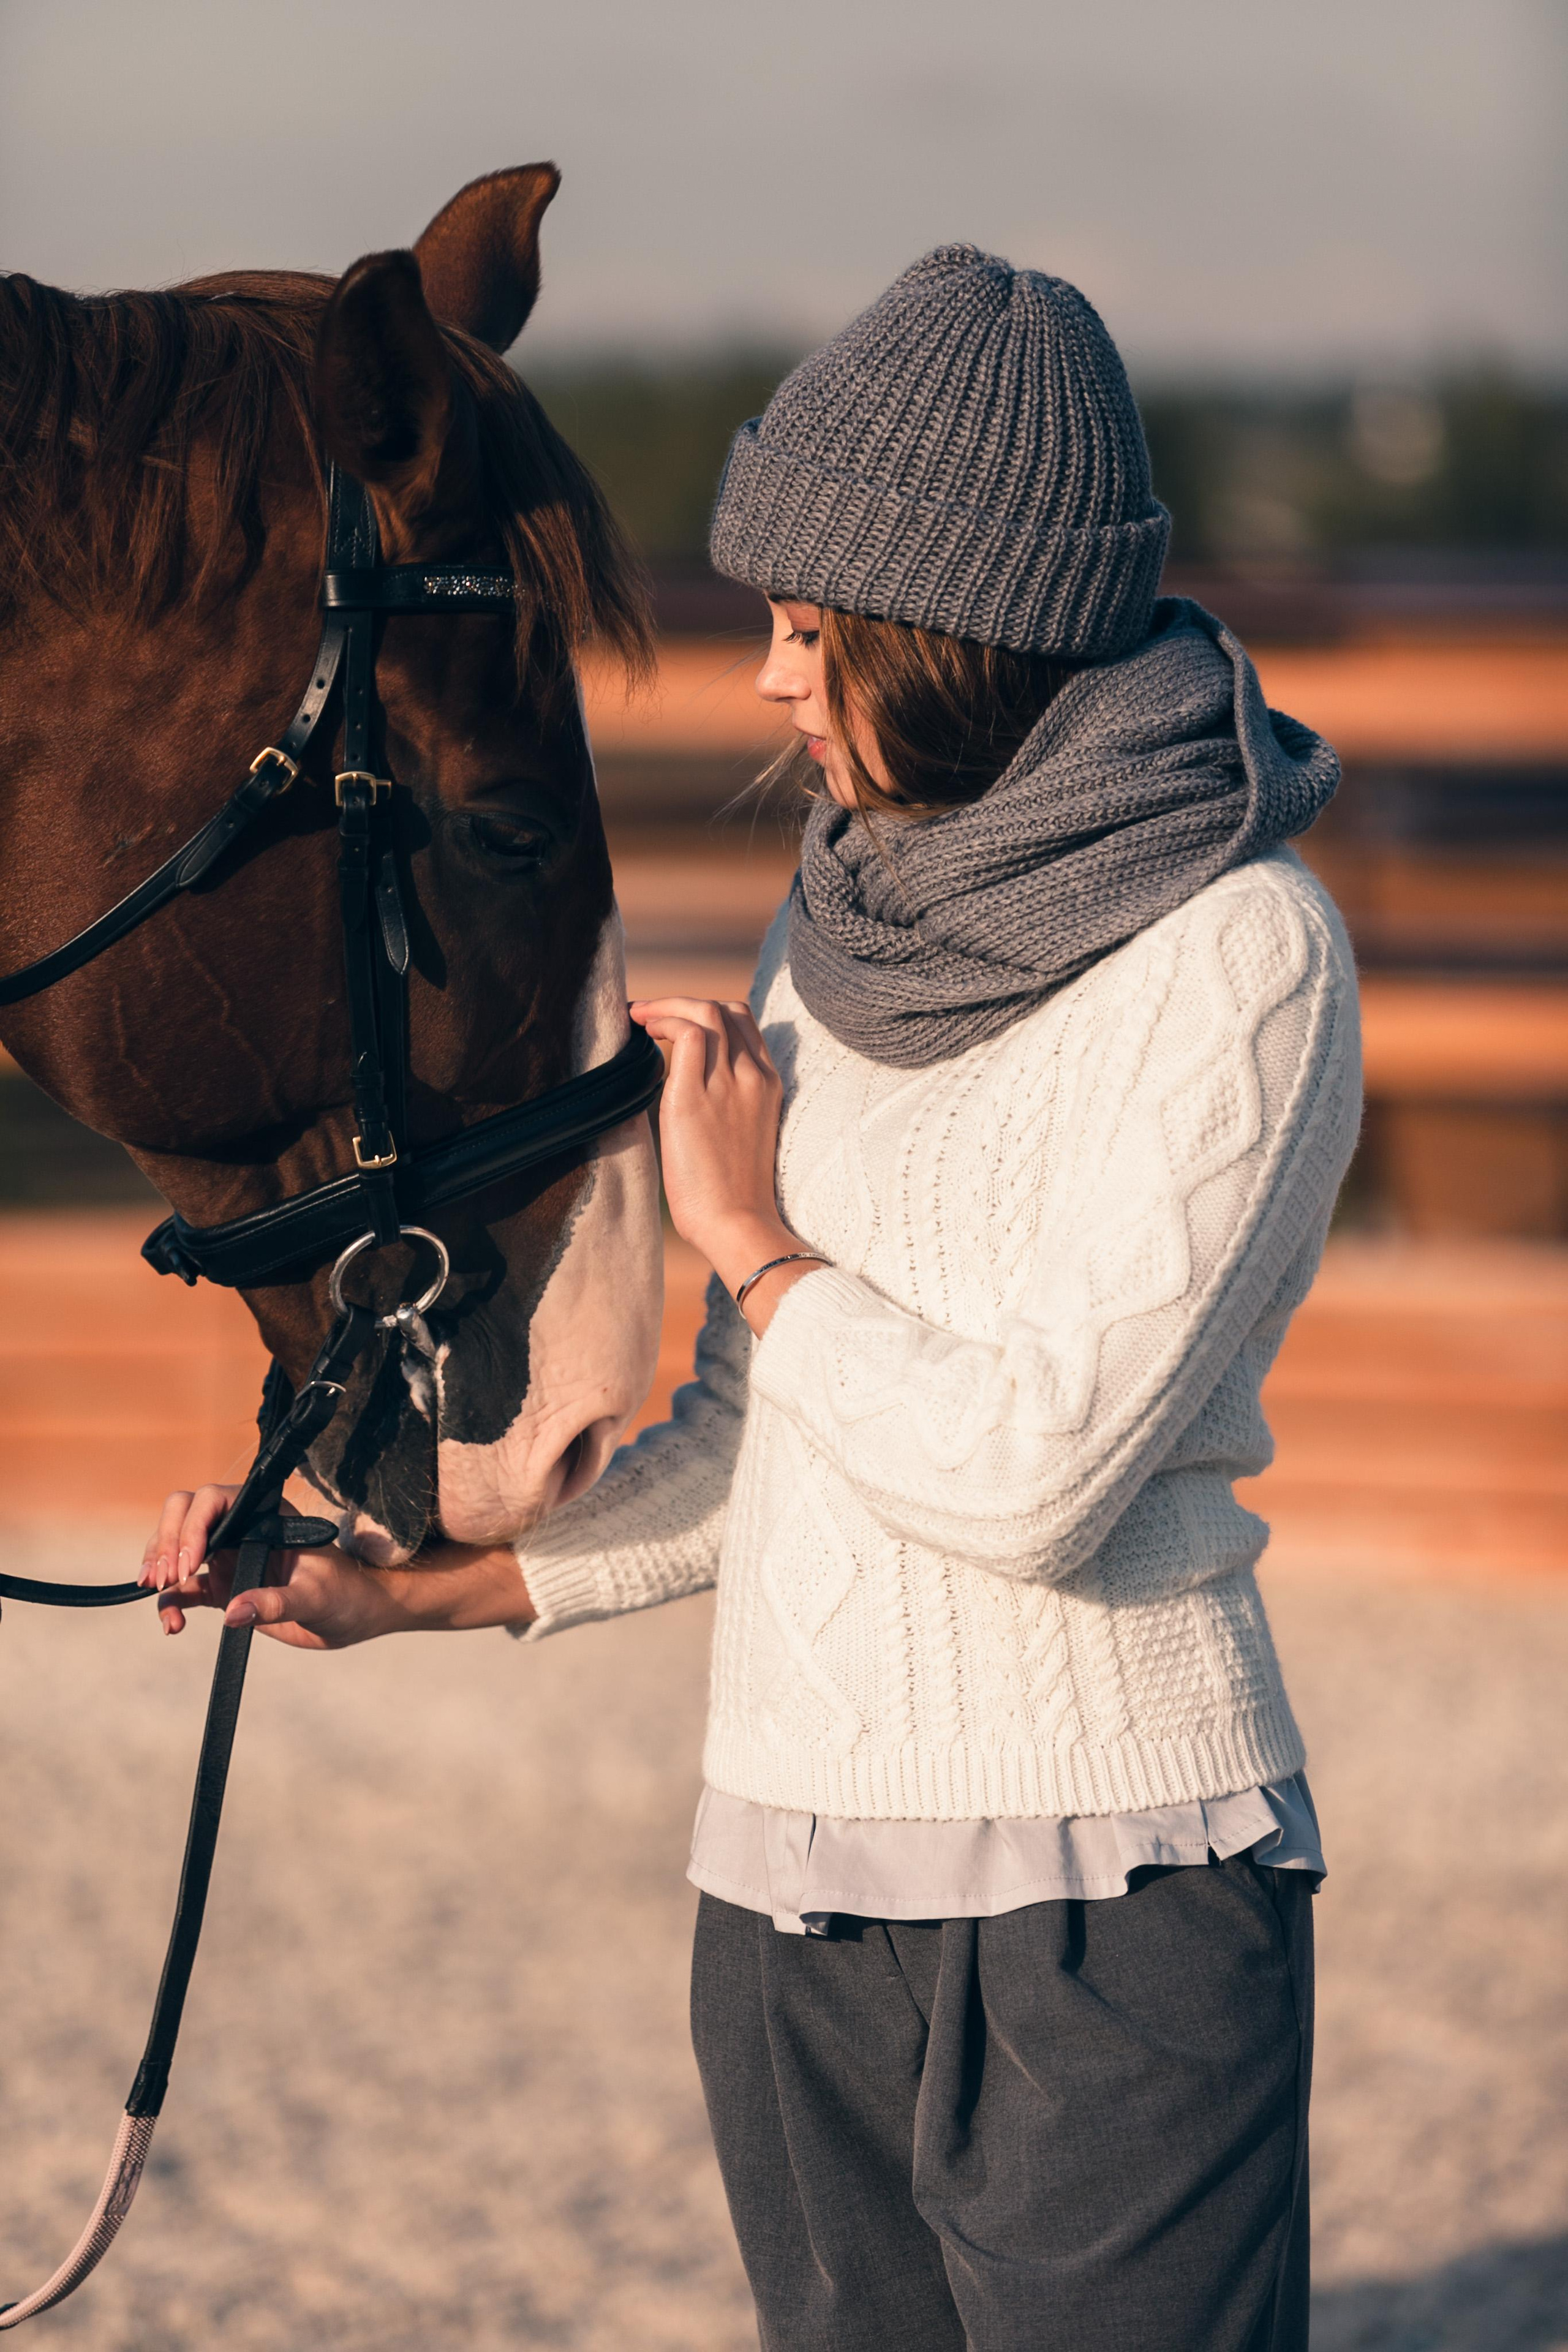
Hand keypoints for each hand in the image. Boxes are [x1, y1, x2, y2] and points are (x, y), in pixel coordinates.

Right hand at [140, 1487, 535, 1646]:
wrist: (355, 1616)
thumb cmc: (345, 1594)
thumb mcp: (315, 1596)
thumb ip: (276, 1602)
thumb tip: (234, 1611)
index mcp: (265, 1515)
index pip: (215, 1500)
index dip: (194, 1525)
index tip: (191, 1561)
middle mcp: (241, 1529)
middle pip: (184, 1514)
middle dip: (168, 1541)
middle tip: (169, 1577)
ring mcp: (228, 1556)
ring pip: (176, 1549)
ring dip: (161, 1568)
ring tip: (162, 1595)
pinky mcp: (223, 1587)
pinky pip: (185, 1589)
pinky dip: (171, 1602)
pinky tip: (173, 1625)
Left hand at [630, 997, 821, 1329]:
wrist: (738, 1224)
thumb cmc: (733, 1197)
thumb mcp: (741, 1138)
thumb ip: (726, 1107)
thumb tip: (689, 1097)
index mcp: (768, 1085)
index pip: (745, 1023)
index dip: (708, 1013)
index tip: (676, 1023)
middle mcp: (753, 1075)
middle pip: (726, 1009)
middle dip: (684, 1003)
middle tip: (649, 1016)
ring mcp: (729, 1082)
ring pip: (706, 1011)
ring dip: (667, 1005)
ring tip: (639, 1017)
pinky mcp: (696, 1095)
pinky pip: (687, 1033)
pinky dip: (663, 1021)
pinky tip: (644, 1033)